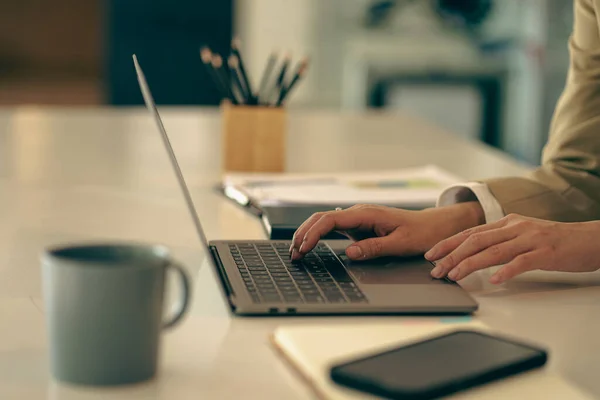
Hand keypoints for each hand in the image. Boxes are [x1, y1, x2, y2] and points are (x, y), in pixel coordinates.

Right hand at [289, 202, 484, 260]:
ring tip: (296, 252)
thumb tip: (350, 253)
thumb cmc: (421, 233)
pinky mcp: (358, 226)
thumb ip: (374, 248)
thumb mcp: (400, 244)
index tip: (304, 248)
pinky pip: (332, 228)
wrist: (434, 226)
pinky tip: (310, 246)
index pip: (330, 220)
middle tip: (293, 254)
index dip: (313, 234)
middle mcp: (358, 213)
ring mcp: (357, 219)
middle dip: (304, 234)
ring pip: (324, 222)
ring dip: (308, 234)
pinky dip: (318, 236)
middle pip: (321, 218)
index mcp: (366, 213)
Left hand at [425, 214, 599, 283]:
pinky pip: (522, 262)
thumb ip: (500, 241)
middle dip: (452, 255)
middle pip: (476, 240)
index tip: (431, 254)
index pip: (471, 232)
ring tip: (455, 275)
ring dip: (470, 264)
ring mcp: (530, 238)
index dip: (448, 243)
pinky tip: (495, 280)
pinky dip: (507, 271)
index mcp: (507, 222)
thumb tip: (473, 253)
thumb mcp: (522, 235)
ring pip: (493, 250)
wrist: (590, 239)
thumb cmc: (554, 240)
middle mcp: (515, 227)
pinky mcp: (545, 252)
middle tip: (436, 270)